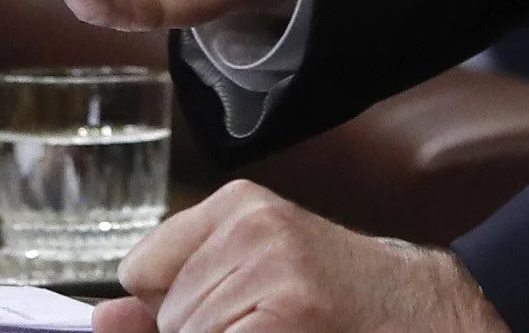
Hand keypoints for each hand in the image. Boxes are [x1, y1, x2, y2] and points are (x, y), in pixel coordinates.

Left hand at [95, 182, 503, 332]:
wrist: (429, 317)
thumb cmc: (337, 303)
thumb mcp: (252, 279)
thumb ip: (169, 299)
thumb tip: (100, 322)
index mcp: (237, 207)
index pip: (141, 272)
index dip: (174, 312)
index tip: (224, 315)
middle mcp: (250, 228)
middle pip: (167, 316)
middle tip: (275, 325)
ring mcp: (271, 274)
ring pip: (188, 332)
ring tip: (288, 330)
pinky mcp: (286, 313)